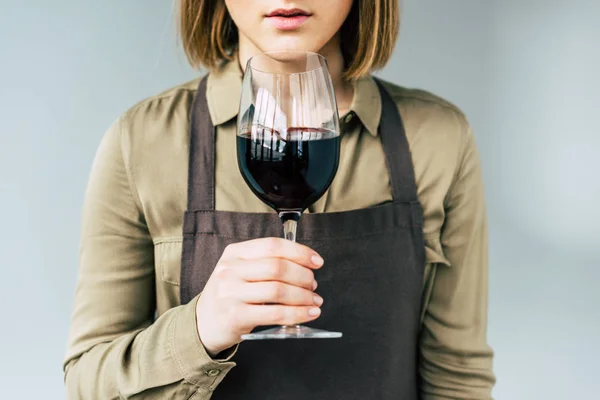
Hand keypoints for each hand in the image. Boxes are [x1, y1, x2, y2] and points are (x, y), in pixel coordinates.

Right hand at [195, 238, 324, 355]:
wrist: (203, 322)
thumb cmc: (229, 294)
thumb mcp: (239, 270)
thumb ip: (265, 262)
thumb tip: (305, 264)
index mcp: (234, 253)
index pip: (272, 245)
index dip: (299, 252)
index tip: (316, 261)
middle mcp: (230, 270)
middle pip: (277, 267)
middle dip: (303, 276)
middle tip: (314, 285)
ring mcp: (231, 294)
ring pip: (278, 290)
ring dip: (303, 296)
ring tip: (314, 300)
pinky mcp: (236, 316)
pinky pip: (275, 313)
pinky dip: (297, 314)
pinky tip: (308, 313)